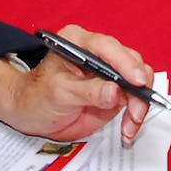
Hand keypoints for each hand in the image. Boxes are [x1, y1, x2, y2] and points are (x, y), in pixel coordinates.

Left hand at [0, 25, 152, 144]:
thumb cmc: (36, 97)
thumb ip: (89, 92)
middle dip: (137, 89)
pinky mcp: (115, 92)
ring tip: (130, 124)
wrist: (30, 114)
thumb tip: (116, 91)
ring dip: (140, 104)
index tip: (137, 82)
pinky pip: (135, 99)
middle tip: (135, 111)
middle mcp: (98, 54)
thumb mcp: (60, 93)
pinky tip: (128, 128)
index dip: (126, 64)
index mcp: (79, 42)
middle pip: (131, 63)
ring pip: (139, 81)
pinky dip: (136, 114)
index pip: (109, 48)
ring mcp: (108, 73)